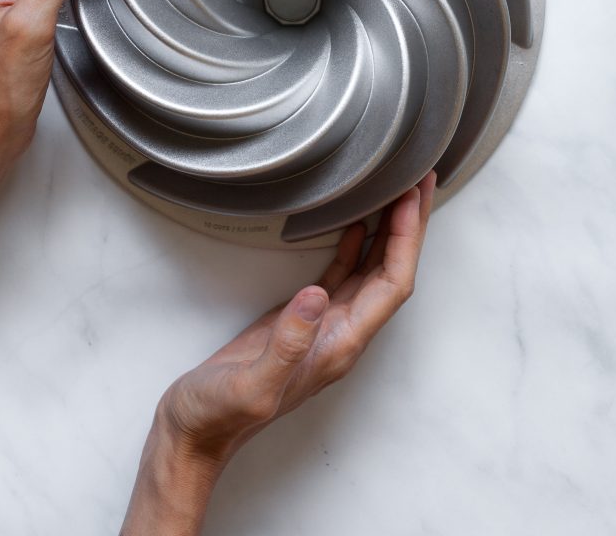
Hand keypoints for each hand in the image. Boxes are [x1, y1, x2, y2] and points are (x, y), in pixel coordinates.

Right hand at [121, 173, 435, 533]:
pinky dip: (356, 247)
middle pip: (392, 273)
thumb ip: (287, 344)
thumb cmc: (218, 415)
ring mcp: (323, 326)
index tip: (411, 199)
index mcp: (340, 346)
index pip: (392, 285)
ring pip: (372, 271)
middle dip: (410, 228)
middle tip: (420, 181)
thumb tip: (318, 295)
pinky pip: (342, 275)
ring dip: (390, 233)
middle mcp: (342, 335)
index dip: (407, 241)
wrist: (194, 433)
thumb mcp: (252, 384)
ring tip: (401, 193)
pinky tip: (358, 224)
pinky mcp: (301, 320)